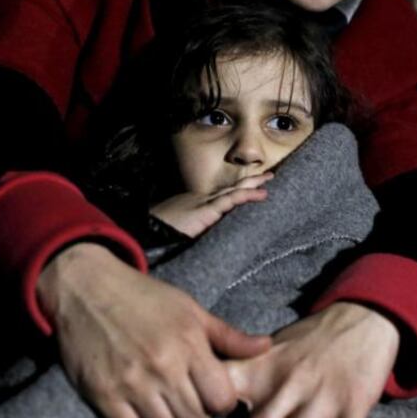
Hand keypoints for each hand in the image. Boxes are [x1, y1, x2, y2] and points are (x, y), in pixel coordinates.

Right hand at [37, 243, 271, 417]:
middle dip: (196, 416)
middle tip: (186, 402)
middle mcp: (163, 366)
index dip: (220, 401)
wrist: (85, 287)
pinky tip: (139, 409)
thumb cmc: (142, 297)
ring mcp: (132, 382)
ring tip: (164, 406)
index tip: (209, 393)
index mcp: (189, 343)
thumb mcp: (189, 309)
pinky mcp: (103, 394)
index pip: (221, 399)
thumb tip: (265, 347)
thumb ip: (228, 335)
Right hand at [150, 173, 272, 237]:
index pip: (221, 195)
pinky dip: (248, 195)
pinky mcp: (206, 210)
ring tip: (269, 179)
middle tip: (268, 176)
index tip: (252, 186)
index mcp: (196, 204)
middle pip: (230, 188)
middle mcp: (201, 199)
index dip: (237, 189)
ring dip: (253, 184)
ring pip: (234, 190)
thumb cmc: (160, 235)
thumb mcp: (181, 232)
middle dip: (250, 181)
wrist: (147, 233)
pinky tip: (262, 194)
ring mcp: (204, 202)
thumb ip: (195, 233)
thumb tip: (204, 241)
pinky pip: (231, 199)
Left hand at [225, 302, 399, 417]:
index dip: (210, 409)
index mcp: (259, 376)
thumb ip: (235, 374)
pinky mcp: (351, 407)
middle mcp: (285, 389)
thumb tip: (200, 390)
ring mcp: (318, 399)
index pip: (222, 393)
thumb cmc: (307, 343)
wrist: (360, 319)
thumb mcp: (265, 353)